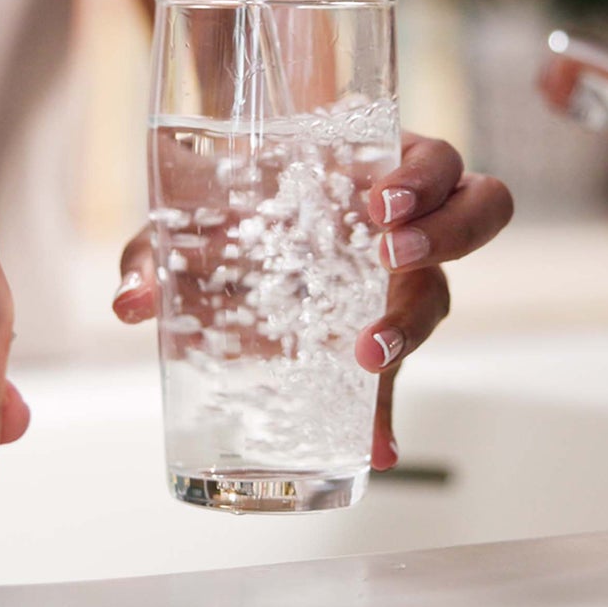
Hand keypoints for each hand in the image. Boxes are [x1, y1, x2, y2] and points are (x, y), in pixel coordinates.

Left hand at [112, 132, 510, 469]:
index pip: (434, 162)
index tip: (380, 204)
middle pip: (477, 212)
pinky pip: (397, 373)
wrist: (228, 243)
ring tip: (370, 348)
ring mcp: (401, 280)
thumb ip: (157, 252)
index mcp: (376, 166)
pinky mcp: (381, 333)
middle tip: (388, 256)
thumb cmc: (228, 209)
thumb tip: (130, 303)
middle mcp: (406, 221)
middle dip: (444, 234)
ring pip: (446, 290)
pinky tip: (373, 444)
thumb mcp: (189, 221)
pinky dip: (383, 412)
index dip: (423, 180)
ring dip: (416, 319)